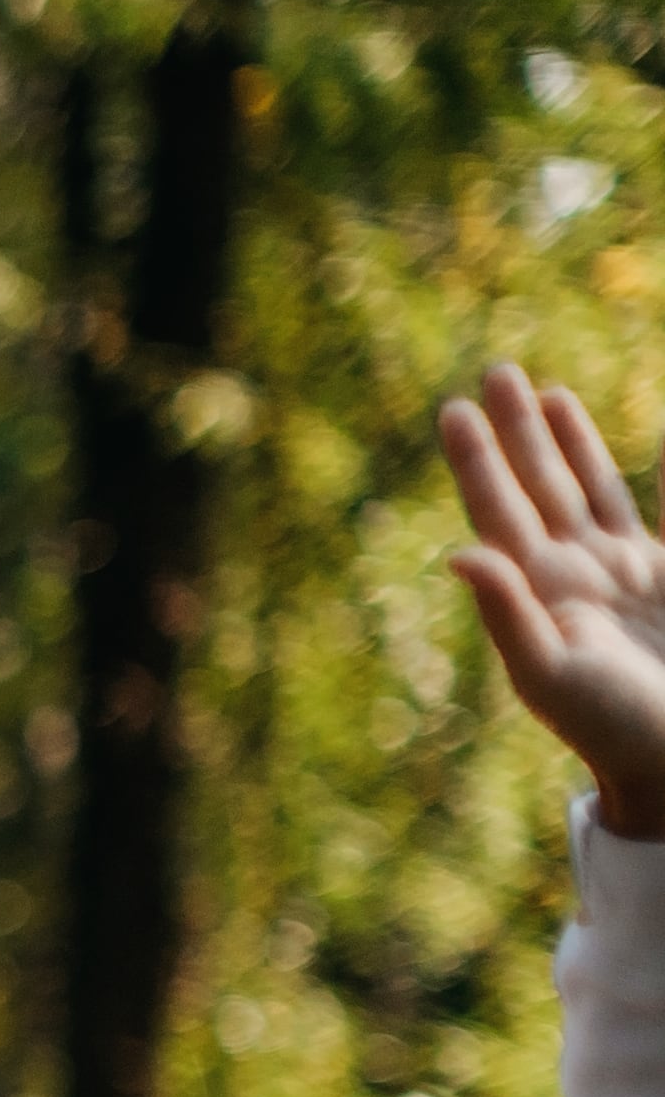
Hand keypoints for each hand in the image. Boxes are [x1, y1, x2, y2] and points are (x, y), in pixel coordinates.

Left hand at [444, 366, 664, 838]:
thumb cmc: (612, 725)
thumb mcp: (550, 673)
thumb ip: (507, 613)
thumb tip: (458, 552)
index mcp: (536, 594)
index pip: (497, 513)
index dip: (476, 463)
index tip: (453, 410)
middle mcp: (570, 574)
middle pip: (536, 486)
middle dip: (515, 431)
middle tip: (492, 371)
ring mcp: (616, 571)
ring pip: (584, 487)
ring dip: (561, 439)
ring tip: (538, 389)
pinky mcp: (660, 574)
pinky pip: (638, 505)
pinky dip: (612, 469)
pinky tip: (596, 438)